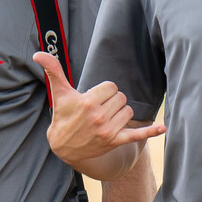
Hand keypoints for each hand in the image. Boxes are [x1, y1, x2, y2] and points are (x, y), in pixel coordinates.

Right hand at [39, 52, 161, 172]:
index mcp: (88, 102)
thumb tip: (38, 54)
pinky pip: (137, 135)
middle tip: (97, 110)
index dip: (103, 91)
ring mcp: (108, 131)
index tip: (93, 99)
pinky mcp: (115, 141)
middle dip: (111, 102)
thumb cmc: (63, 116)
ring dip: (120, 113)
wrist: (63, 147)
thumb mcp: (59, 93)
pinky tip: (163, 128)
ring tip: (105, 119)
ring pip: (128, 111)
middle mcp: (99, 117)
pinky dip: (150, 132)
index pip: (111, 86)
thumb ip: (53, 70)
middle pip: (121, 98)